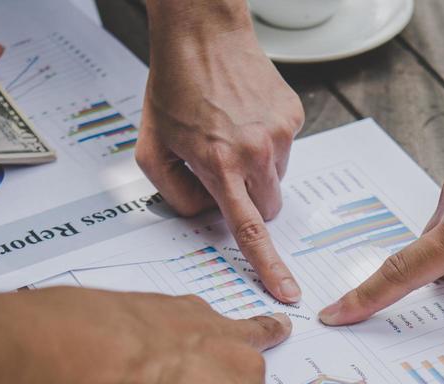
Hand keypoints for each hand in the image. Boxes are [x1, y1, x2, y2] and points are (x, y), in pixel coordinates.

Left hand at [137, 15, 303, 302]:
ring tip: (229, 135)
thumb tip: (204, 215)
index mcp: (218, 163)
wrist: (203, 32)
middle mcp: (255, 150)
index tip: (287, 291)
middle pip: (267, 208)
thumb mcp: (150, 148)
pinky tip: (243, 119)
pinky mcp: (293, 116)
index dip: (268, 266)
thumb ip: (173, 195)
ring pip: (275, 180)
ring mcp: (279, 133)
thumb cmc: (174, 85)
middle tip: (221, 173)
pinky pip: (283, 150)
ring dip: (255, 171)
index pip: (248, 229)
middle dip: (247, 203)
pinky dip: (264, 144)